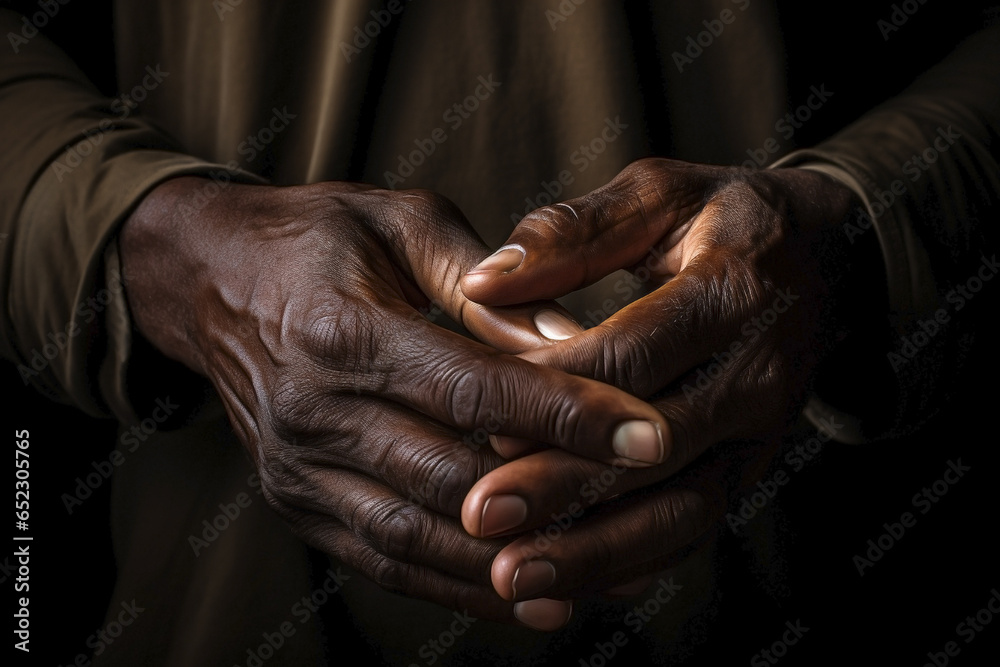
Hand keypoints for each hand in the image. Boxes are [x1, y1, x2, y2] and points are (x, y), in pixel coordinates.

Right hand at [119, 177, 674, 628]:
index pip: (471, 389)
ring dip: (517, 564)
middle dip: (558, 499)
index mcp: (341, 331)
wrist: (208, 280)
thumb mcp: (401, 224)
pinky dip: (460, 589)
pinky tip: (531, 597)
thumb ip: (486, 283)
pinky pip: (386, 563)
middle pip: (451, 480)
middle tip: (650, 507)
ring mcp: (296, 472)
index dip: (564, 416)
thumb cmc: (317, 239)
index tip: (647, 435)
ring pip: (419, 541)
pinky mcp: (296, 505)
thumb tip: (573, 339)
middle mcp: (312, 414)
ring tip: (611, 570)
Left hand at [458, 158, 877, 600]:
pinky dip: (627, 565)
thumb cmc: (724, 221)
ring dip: (593, 552)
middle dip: (562, 488)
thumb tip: (482, 279)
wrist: (826, 264)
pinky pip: (690, 531)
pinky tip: (563, 588)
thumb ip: (572, 232)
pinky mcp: (746, 470)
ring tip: (510, 579)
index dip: (555, 393)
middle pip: (651, 447)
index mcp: (733, 294)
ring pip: (676, 511)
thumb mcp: (660, 195)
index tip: (479, 421)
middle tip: (478, 518)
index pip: (633, 354)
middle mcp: (756, 376)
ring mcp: (758, 436)